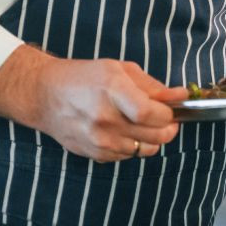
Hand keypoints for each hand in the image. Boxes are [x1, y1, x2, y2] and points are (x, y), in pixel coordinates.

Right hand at [0, 46, 185, 161]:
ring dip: (152, 137)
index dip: (168, 114)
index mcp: (111, 91)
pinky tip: (124, 130)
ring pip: (146, 149)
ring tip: (143, 122)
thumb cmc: (84, 77)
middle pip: (154, 135)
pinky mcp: (96, 155)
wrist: (45, 96)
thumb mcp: (119, 69)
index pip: (151, 113)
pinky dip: (134, 145)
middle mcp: (104, 119)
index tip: (172, 109)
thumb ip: (152, 86)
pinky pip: (129, 156)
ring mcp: (99, 141)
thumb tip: (180, 96)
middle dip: (168, 127)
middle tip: (167, 118)